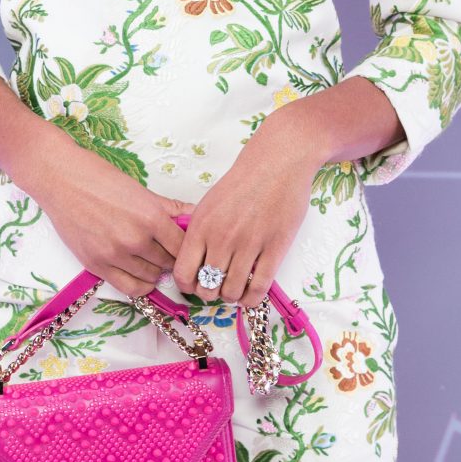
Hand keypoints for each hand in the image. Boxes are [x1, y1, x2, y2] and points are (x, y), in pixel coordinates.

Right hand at [28, 136, 188, 301]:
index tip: (184, 245)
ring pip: (151, 277)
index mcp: (150, 217)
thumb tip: (195, 215)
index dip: (186, 247)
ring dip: (155, 270)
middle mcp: (135, 239)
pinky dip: (140, 285)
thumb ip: (169, 207)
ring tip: (151, 258)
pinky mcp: (96, 265)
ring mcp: (115, 255)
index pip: (182, 246)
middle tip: (166, 250)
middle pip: (168, 263)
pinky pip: (128, 288)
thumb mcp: (140, 190)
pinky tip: (141, 275)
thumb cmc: (99, 178)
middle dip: (170, 257)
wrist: (60, 179)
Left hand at [168, 111, 322, 312]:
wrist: (277, 162)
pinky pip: (259, 287)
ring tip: (235, 288)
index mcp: (201, 226)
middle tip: (218, 286)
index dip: (188, 286)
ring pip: (232, 291)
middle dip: (210, 293)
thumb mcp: (209, 203)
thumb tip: (192, 261)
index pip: (183, 273)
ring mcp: (249, 245)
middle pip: (207, 288)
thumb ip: (199, 232)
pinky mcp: (275, 248)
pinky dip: (252, 298)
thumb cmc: (243, 181)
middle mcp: (221, 238)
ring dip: (232, 296)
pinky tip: (251, 295)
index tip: (195, 284)